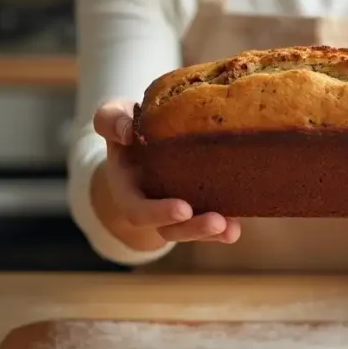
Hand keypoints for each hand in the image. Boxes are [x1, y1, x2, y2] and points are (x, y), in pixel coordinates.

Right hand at [93, 99, 240, 244]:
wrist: (142, 133)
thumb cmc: (128, 123)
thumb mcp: (113, 116)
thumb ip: (111, 120)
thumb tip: (126, 132)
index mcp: (128, 188)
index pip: (138, 210)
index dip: (159, 213)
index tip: (183, 209)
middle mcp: (150, 205)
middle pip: (168, 229)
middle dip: (192, 228)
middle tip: (216, 221)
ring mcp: (173, 208)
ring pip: (189, 230)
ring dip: (210, 233)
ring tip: (231, 230)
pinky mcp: (196, 205)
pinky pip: (207, 224)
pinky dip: (222, 229)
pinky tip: (236, 229)